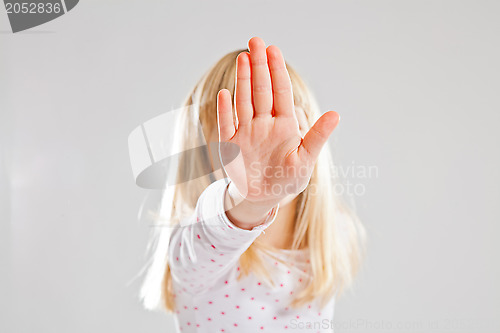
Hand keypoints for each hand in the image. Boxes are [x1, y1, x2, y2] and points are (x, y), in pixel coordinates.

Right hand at [217, 37, 338, 225]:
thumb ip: (317, 136)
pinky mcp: (231, 145)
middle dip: (259, 66)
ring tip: (243, 58)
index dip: (277, 70)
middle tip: (256, 41)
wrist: (264, 198)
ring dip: (243, 80)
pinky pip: (227, 125)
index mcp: (284, 125)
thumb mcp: (306, 159)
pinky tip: (225, 94)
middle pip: (261, 90)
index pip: (280, 92)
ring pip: (244, 101)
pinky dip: (225, 111)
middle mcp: (264, 123)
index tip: (274, 49)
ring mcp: (246, 132)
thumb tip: (336, 113)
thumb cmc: (287, 179)